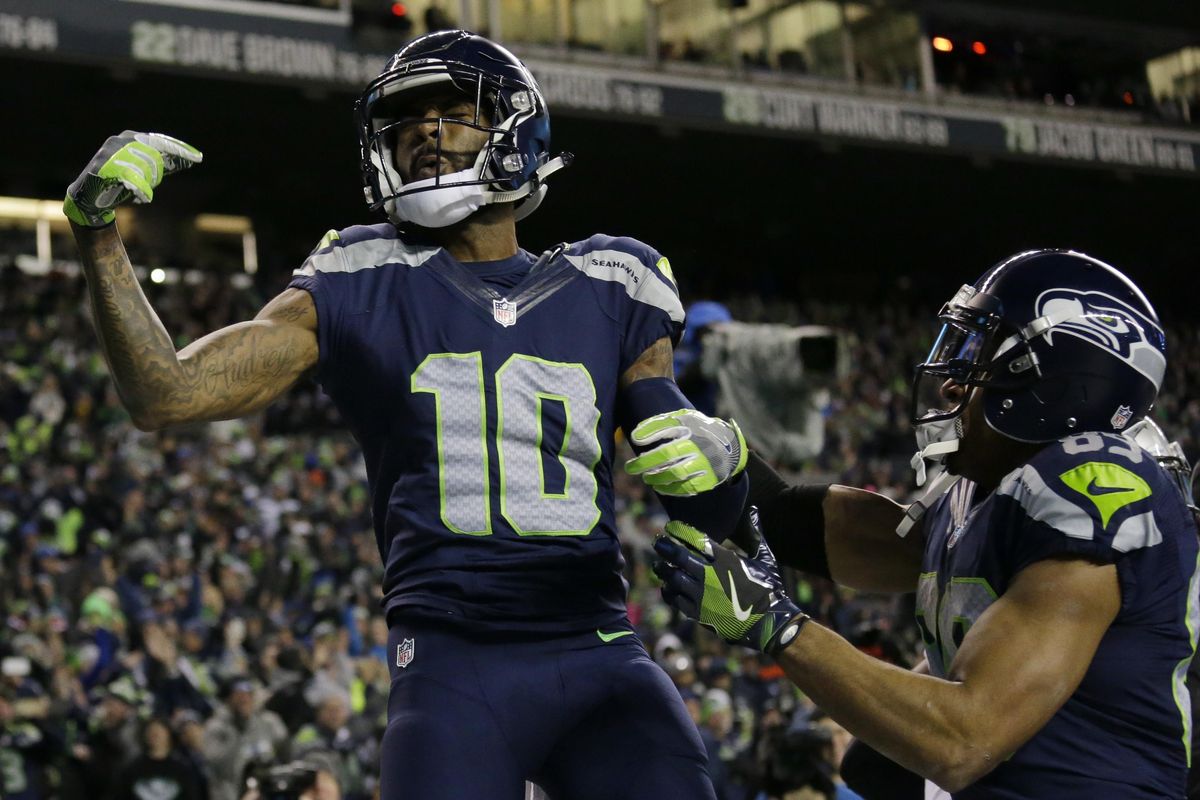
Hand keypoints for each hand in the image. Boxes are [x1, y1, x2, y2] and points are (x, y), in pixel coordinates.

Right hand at [64, 131, 201, 226]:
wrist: (90, 195)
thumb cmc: (121, 181)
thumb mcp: (145, 170)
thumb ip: (164, 164)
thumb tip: (190, 160)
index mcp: (131, 137)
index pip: (161, 141)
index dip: (180, 150)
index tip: (198, 158)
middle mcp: (120, 140)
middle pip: (154, 155)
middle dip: (156, 172)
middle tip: (152, 183)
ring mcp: (111, 153)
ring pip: (143, 168)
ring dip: (145, 182)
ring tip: (141, 191)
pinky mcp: (104, 167)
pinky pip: (131, 179)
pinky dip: (140, 190)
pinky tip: (143, 196)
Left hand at [625, 409, 746, 495]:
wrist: (730, 447)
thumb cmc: (698, 431)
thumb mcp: (683, 419)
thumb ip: (658, 424)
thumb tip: (634, 437)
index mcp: (692, 427)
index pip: (667, 428)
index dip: (650, 434)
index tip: (635, 441)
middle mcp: (699, 444)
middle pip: (668, 454)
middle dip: (645, 462)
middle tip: (630, 468)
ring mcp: (705, 462)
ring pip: (676, 473)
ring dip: (657, 478)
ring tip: (647, 479)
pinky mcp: (709, 479)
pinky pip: (687, 488)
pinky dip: (671, 490)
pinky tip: (660, 488)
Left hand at [653, 520, 806, 654]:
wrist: (769, 624)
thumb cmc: (767, 588)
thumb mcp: (764, 559)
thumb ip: (755, 533)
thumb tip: (753, 509)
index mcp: (726, 560)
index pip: (696, 540)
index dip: (680, 531)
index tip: (671, 526)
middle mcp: (711, 576)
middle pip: (680, 557)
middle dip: (666, 547)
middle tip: (658, 541)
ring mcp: (703, 596)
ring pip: (674, 578)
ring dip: (663, 569)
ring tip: (657, 564)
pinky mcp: (699, 614)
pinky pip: (676, 600)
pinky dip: (669, 591)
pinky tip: (667, 586)